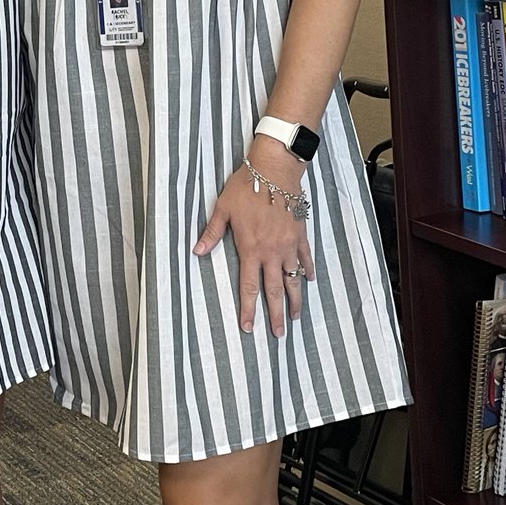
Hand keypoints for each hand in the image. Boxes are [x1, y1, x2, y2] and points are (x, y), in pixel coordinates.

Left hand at [193, 140, 314, 336]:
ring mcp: (289, 245)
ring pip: (293, 279)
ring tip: (294, 317)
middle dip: (276, 314)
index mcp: (251, 248)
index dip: (248, 309)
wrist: (275, 170)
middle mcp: (272, 252)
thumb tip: (196, 251)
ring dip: (294, 300)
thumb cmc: (246, 186)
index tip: (248, 328)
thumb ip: (211, 232)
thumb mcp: (223, 208)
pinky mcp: (300, 235)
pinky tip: (309, 281)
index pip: (249, 286)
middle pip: (275, 290)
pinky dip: (307, 271)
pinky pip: (306, 258)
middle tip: (278, 335)